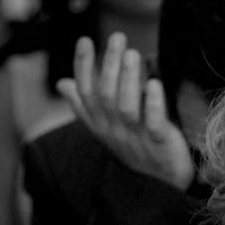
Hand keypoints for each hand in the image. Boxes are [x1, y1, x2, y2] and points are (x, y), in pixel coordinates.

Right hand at [58, 34, 196, 191]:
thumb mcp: (107, 129)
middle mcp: (114, 131)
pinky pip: (154, 123)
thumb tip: (61, 84)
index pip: (85, 93)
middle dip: (108, 64)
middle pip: (104, 95)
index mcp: (100, 125)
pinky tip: (154, 83)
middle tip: (117, 37)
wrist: (163, 187)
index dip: (83, 66)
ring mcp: (137, 139)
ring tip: (132, 53)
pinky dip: (152, 103)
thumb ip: (86, 107)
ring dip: (127, 78)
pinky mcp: (160, 145)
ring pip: (125, 107)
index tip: (85, 40)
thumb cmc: (137, 151)